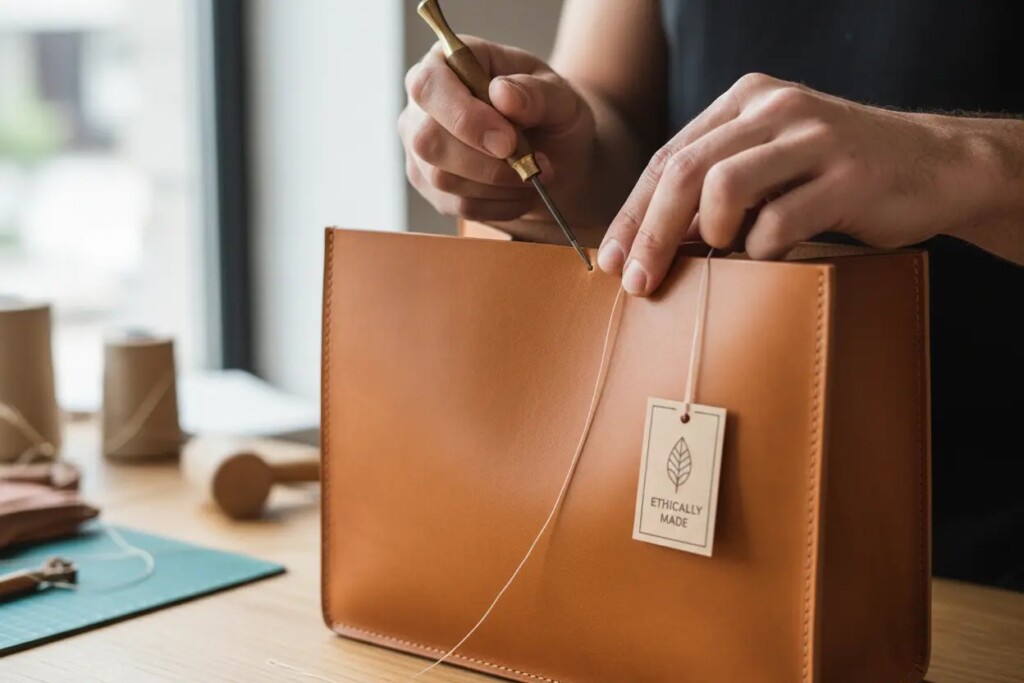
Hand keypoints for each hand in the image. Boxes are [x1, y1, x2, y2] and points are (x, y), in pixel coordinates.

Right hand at [399, 38, 595, 222]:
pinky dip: (498, 205)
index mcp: (446, 62)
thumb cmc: (550, 112)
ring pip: (442, 178)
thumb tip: (502, 94)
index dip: (463, 117)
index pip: (429, 86)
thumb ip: (536, 93)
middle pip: (428, 141)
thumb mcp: (559, 95)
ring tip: (533, 175)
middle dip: (484, 162)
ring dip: (497, 185)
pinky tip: (520, 192)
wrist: (555, 150)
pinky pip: (456, 205)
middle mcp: (423, 105)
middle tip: (531, 165)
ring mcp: (421, 149)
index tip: (507, 141)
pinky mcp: (430, 185)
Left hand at [598, 73, 1001, 294]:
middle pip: (683, 171)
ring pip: (722, 186)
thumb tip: (651, 242)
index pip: (667, 158)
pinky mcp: (848, 176)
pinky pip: (779, 220)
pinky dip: (762, 248)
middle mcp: (774, 109)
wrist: (936, 165)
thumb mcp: (771, 163)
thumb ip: (717, 186)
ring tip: (722, 252)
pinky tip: (770, 254)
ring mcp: (813, 138)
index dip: (633, 213)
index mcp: (745, 102)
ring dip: (709, 233)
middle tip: (638, 282)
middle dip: (650, 233)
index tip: (613, 260)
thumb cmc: (837, 176)